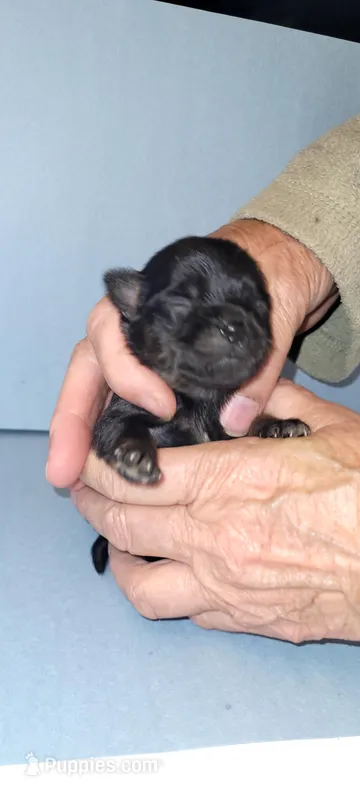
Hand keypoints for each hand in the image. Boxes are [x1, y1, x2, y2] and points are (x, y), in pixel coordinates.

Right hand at [46, 219, 336, 488]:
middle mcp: (130, 325)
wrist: (272, 271)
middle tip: (64, 470)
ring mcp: (136, 351)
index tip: (164, 407)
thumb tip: (236, 421)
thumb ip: (260, 368)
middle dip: (72, 420)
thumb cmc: (265, 282)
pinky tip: (98, 465)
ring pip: (93, 387)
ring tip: (68, 475)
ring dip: (80, 432)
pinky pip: (114, 400)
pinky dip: (103, 432)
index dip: (129, 374)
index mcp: (150, 300)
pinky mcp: (150, 373)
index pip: (114, 334)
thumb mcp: (273, 317)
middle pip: (88, 368)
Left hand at [71, 381, 359, 643]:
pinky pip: (183, 612)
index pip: (135, 476)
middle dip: (93, 504)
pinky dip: (165, 590)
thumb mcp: (331, 429)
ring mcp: (226, 587)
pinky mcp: (247, 621)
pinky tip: (173, 572)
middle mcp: (215, 539)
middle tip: (89, 490)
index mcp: (230, 482)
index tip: (93, 457)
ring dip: (120, 559)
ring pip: (139, 584)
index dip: (101, 466)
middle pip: (121, 525)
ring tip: (120, 540)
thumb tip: (247, 393)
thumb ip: (277, 402)